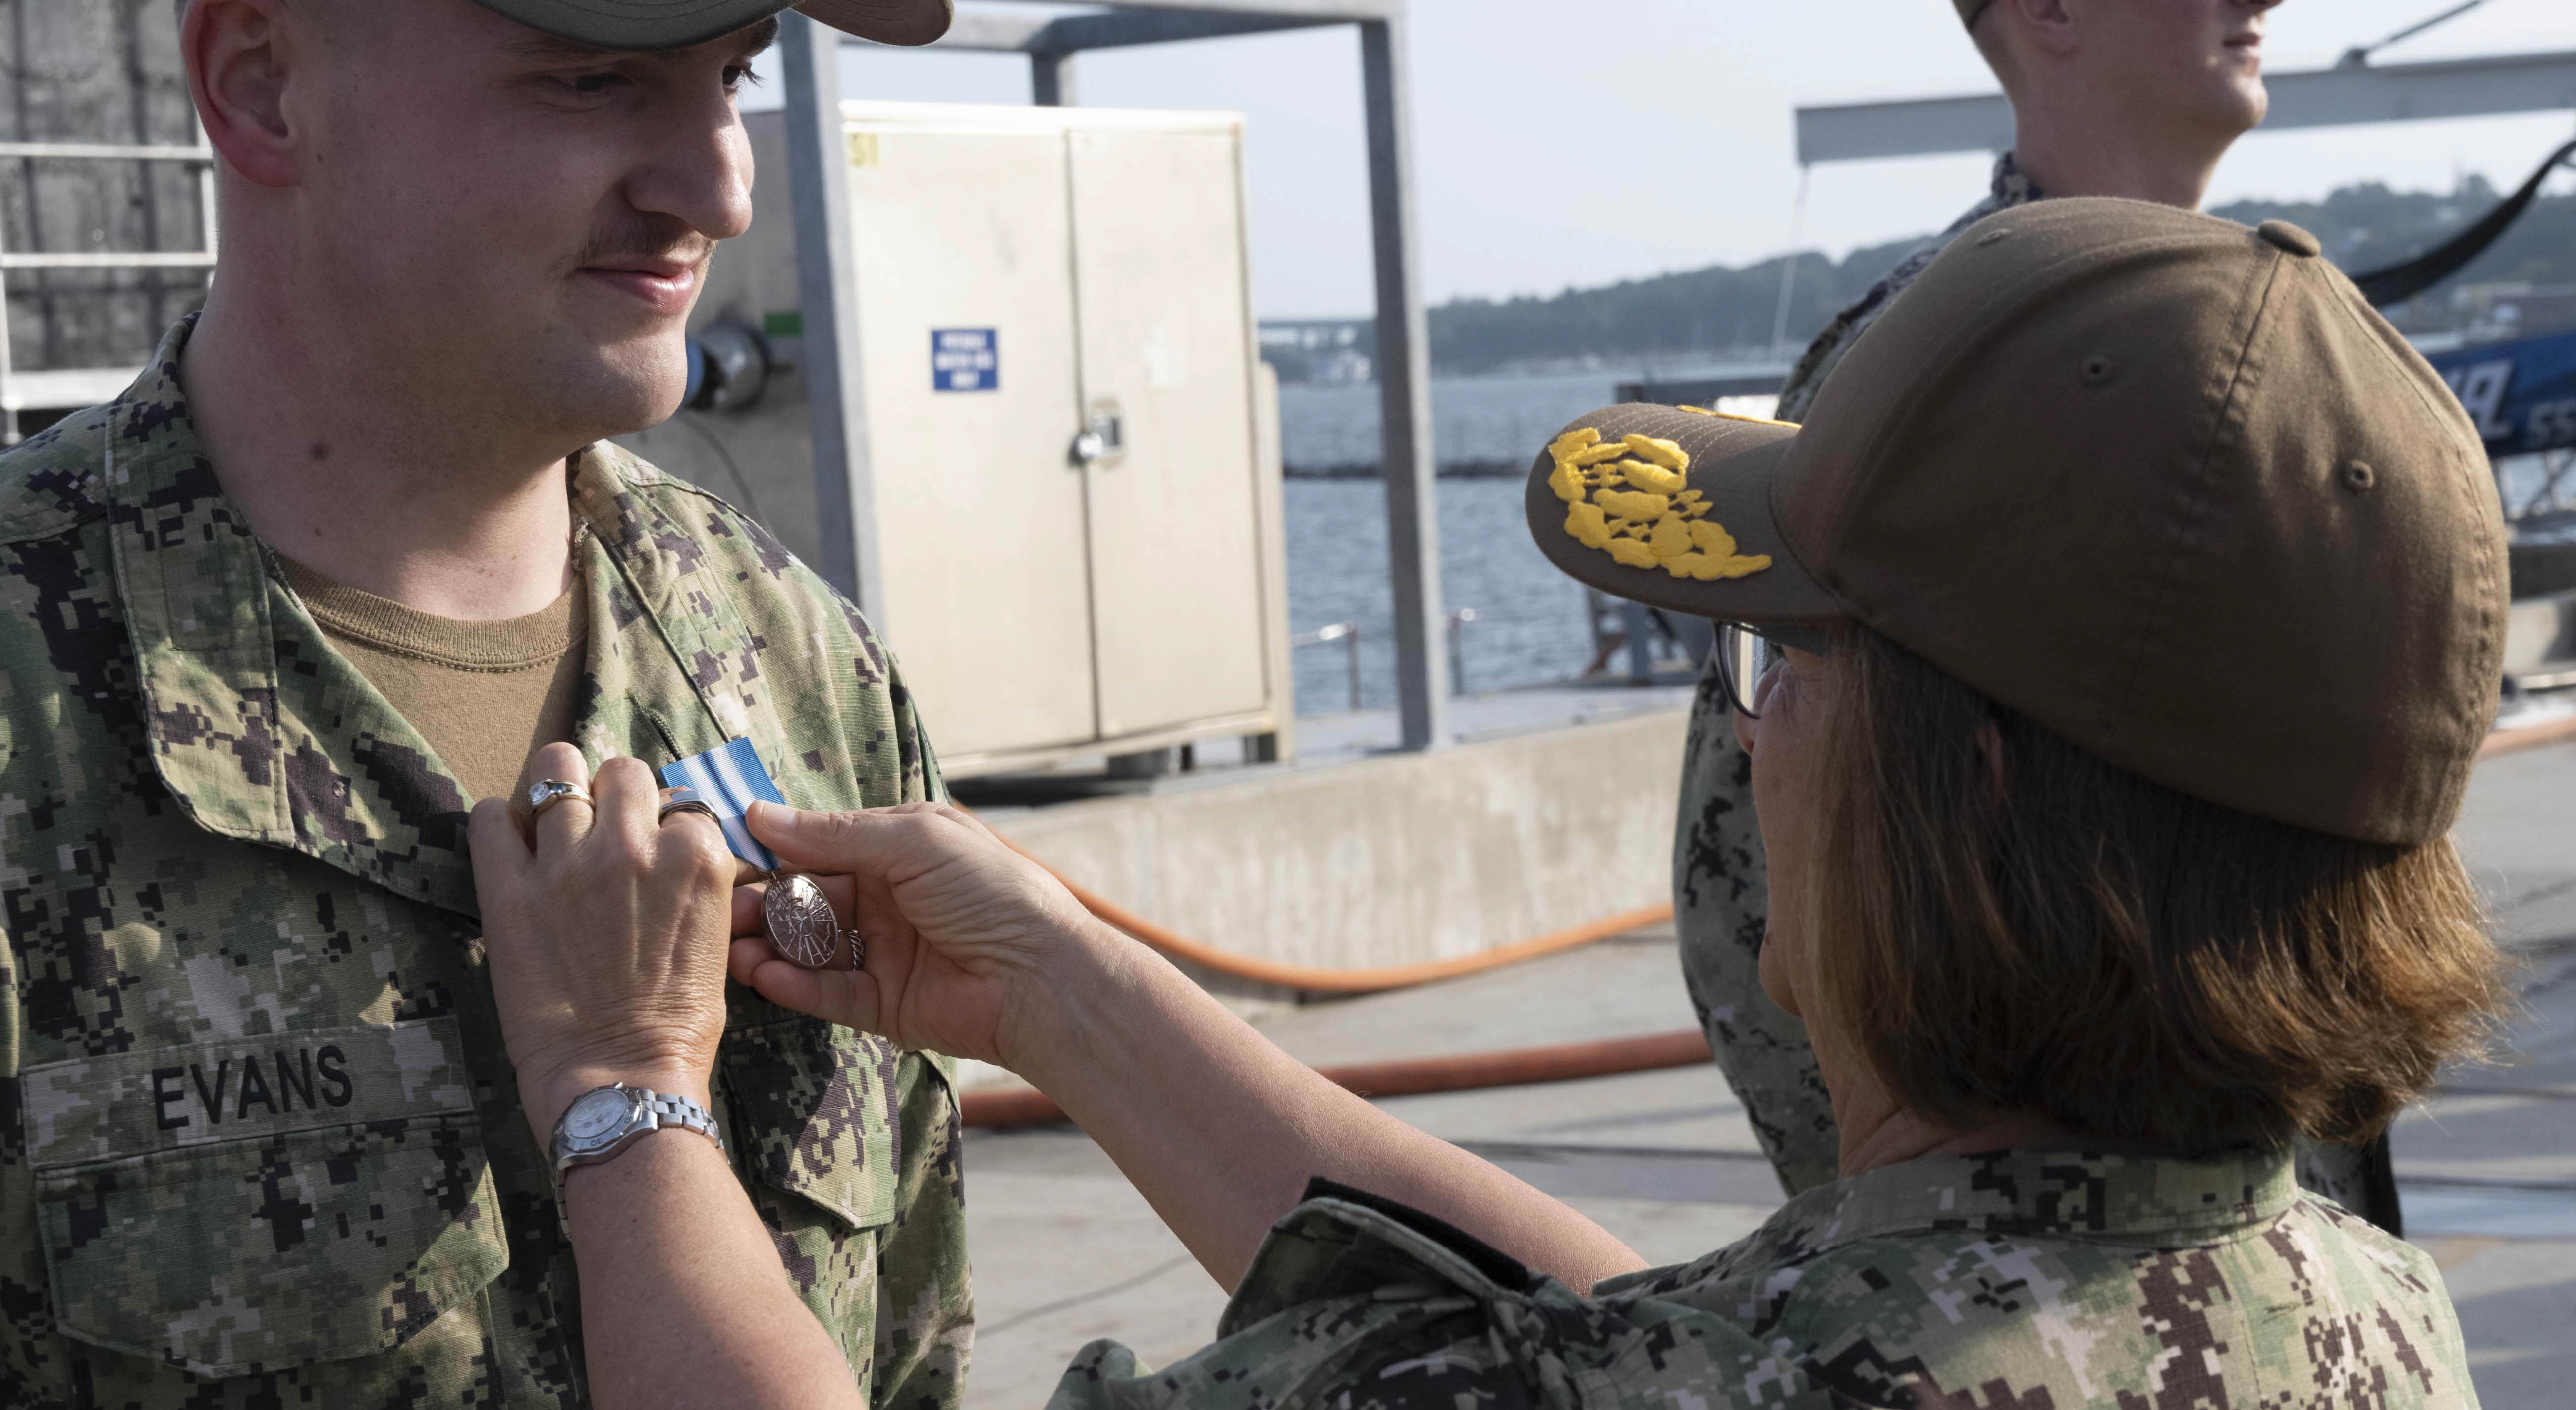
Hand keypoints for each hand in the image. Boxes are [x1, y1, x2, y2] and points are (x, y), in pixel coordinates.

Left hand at [469, 743, 747, 1143]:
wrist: (619, 1080)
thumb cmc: (677, 1026)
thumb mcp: (715, 939)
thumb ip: (694, 883)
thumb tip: (671, 848)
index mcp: (697, 858)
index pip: (683, 803)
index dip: (665, 826)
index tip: (653, 850)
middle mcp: (634, 845)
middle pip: (624, 772)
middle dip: (617, 794)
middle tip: (604, 826)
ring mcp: (569, 864)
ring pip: (558, 770)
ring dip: (559, 789)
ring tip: (554, 818)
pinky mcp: (510, 892)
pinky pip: (491, 819)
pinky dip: (500, 823)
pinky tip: (510, 842)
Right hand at [725, 801, 1117, 1073]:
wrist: (1041, 976)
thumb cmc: (993, 893)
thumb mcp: (915, 841)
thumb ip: (836, 833)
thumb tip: (762, 815)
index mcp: (900, 850)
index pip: (823, 846)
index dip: (777, 849)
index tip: (727, 851)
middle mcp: (889, 899)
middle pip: (809, 898)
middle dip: (763, 902)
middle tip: (720, 908)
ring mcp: (885, 952)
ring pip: (811, 946)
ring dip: (769, 944)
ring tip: (730, 945)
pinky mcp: (884, 1003)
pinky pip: (828, 990)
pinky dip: (793, 984)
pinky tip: (761, 974)